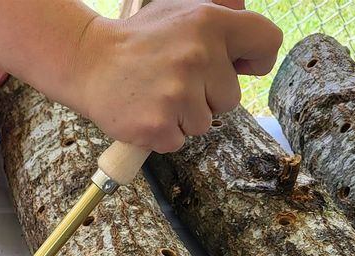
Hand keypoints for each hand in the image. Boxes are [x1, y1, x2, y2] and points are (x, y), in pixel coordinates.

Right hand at [69, 0, 281, 152]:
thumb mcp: (182, 14)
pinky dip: (163, 134)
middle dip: (208, 97)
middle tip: (174, 82)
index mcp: (210, 22)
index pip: (267, 42)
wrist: (88, 62)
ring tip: (156, 96)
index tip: (236, 66)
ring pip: (205, 123)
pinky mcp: (158, 125)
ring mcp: (178, 92)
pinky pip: (179, 141)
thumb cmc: (139, 42)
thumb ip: (220, 24)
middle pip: (232, 98)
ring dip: (183, 117)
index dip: (255, 60)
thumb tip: (252, 52)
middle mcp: (198, 55)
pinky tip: (145, 112)